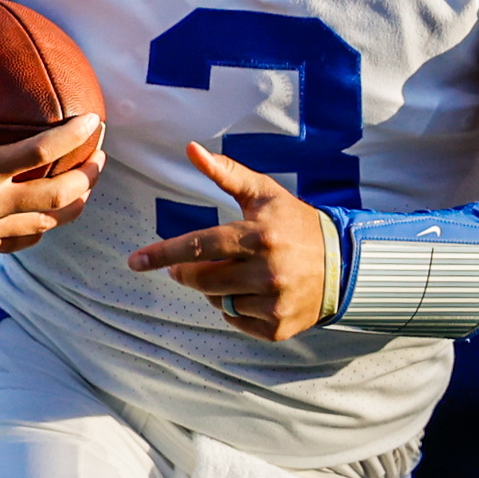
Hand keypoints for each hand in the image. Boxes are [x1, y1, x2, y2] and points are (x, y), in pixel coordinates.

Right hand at [0, 31, 105, 254]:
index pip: (41, 154)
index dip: (73, 137)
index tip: (93, 120)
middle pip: (57, 196)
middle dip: (87, 176)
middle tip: (100, 156)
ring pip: (44, 224)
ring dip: (71, 205)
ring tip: (84, 184)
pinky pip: (20, 240)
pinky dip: (40, 225)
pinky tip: (46, 210)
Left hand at [125, 143, 331, 340]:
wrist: (343, 265)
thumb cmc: (294, 223)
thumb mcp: (264, 194)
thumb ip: (227, 174)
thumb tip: (191, 149)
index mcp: (259, 236)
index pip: (198, 247)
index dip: (163, 254)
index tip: (135, 262)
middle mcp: (267, 272)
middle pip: (202, 279)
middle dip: (188, 271)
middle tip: (191, 264)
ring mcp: (273, 303)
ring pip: (218, 301)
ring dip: (217, 288)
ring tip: (241, 273)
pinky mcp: (278, 328)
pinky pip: (235, 320)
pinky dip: (236, 307)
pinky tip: (255, 292)